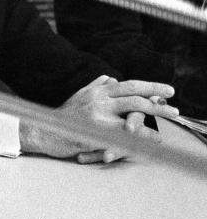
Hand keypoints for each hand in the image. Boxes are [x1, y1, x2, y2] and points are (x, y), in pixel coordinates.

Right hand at [20, 75, 178, 163]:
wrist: (44, 131)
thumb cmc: (63, 116)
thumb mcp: (79, 95)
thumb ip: (96, 86)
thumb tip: (110, 78)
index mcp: (97, 90)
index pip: (128, 84)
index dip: (150, 86)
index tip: (166, 90)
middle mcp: (98, 98)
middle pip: (134, 95)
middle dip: (158, 100)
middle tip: (174, 108)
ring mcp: (97, 114)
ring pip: (133, 111)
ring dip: (154, 116)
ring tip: (168, 122)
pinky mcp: (95, 131)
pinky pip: (124, 133)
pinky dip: (142, 137)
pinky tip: (154, 139)